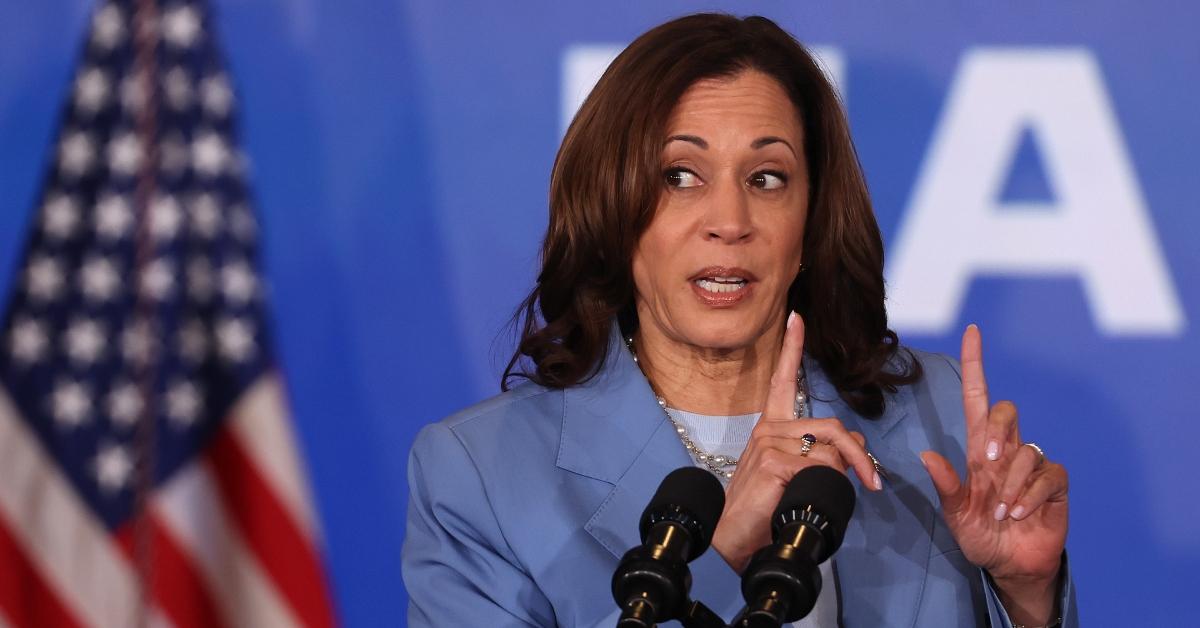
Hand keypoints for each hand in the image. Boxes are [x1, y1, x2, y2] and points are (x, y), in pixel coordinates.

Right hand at [710, 312, 881, 572]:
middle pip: (831, 426)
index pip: (782, 381)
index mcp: (771, 428)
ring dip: (845, 476)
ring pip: (830, 450)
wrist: (732, 540)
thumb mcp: (795, 476)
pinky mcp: (770, 461)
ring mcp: (767, 443)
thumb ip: (819, 455)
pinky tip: (806, 499)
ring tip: (835, 496)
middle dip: (860, 455)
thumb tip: (853, 449)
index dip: (790, 348)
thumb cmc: (763, 510)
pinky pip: (821, 466)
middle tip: (873, 482)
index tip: (796, 317)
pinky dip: (828, 486)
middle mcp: (767, 429)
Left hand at [920, 325, 1068, 623]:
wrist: (1009, 564)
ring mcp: (1032, 466)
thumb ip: (945, 486)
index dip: (976, 364)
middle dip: (999, 429)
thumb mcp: (955, 514)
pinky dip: (1031, 496)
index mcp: (979, 450)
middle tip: (989, 461)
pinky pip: (1048, 475)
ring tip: (1002, 513)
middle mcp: (1006, 450)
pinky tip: (1021, 514)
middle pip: (1006, 411)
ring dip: (1011, 485)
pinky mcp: (1055, 485)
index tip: (972, 331)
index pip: (978, 398)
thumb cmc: (980, 534)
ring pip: (1027, 451)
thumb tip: (928, 455)